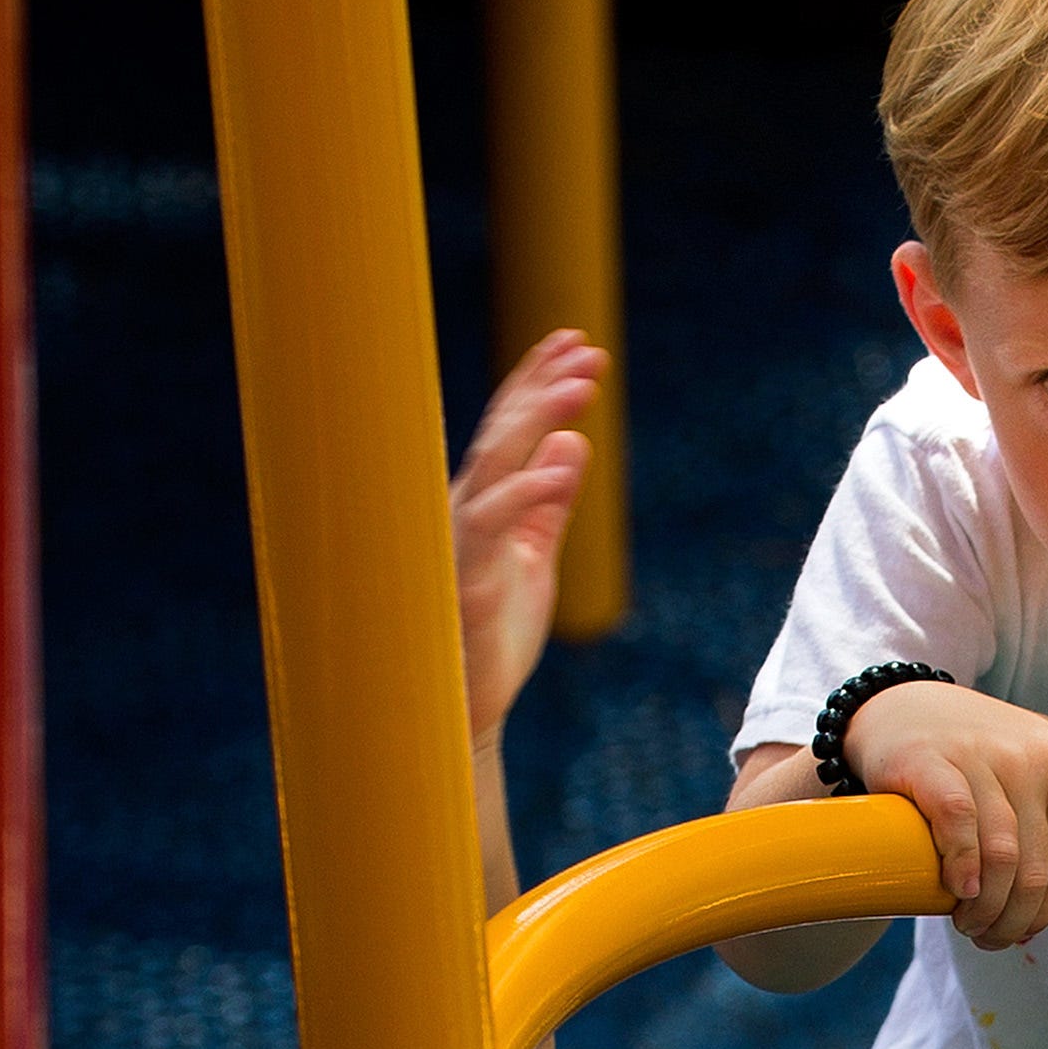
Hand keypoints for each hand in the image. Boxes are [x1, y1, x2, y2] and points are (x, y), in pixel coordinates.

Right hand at [452, 330, 605, 747]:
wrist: (466, 706)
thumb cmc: (494, 635)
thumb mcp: (535, 558)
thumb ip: (550, 504)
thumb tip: (574, 443)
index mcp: (484, 503)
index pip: (512, 428)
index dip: (540, 381)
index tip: (576, 342)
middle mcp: (466, 508)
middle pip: (506, 429)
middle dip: (544, 384)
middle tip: (587, 349)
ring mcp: (460, 538)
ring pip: (498, 460)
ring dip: (540, 417)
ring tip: (582, 386)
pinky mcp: (464, 575)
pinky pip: (494, 520)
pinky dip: (530, 488)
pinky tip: (566, 458)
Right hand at [855, 682, 1047, 949]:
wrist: (901, 708)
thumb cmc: (980, 748)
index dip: (1045, 910)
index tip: (1022, 931)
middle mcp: (1026, 755)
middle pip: (1034, 868)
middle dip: (1013, 918)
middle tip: (987, 936)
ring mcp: (979, 755)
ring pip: (1001, 856)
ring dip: (985, 908)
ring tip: (967, 924)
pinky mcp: (930, 761)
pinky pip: (959, 822)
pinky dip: (963, 866)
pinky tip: (959, 890)